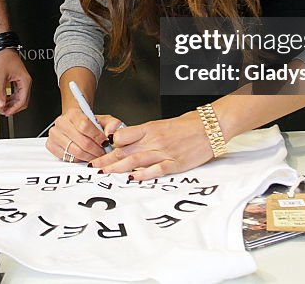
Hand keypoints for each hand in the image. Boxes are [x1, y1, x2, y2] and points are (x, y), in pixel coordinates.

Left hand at [0, 48, 31, 115]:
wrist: (3, 50)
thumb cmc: (4, 59)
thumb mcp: (1, 78)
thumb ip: (1, 93)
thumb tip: (1, 104)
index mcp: (25, 81)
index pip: (22, 100)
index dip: (14, 109)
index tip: (7, 113)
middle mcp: (26, 82)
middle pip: (23, 101)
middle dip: (13, 108)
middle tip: (4, 112)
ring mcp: (22, 81)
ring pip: (19, 98)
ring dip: (11, 104)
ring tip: (2, 108)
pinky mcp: (18, 80)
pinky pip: (16, 93)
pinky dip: (11, 98)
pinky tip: (4, 101)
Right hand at [47, 107, 122, 162]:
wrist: (75, 124)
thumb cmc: (88, 123)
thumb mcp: (103, 120)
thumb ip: (112, 124)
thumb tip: (111, 133)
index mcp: (73, 113)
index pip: (85, 126)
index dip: (97, 136)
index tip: (105, 142)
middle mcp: (61, 122)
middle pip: (81, 141)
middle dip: (96, 150)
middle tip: (102, 153)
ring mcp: (54, 134)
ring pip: (75, 151)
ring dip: (89, 157)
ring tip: (95, 155)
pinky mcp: (51, 145)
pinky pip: (67, 158)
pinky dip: (78, 160)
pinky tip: (84, 156)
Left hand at [88, 111, 214, 179]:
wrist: (211, 126)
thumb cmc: (188, 125)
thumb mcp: (162, 125)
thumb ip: (146, 135)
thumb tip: (128, 143)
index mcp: (150, 128)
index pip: (123, 135)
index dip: (110, 144)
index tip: (99, 150)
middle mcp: (154, 140)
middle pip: (125, 150)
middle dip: (107, 159)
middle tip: (94, 166)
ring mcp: (164, 152)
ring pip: (135, 160)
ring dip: (118, 168)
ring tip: (105, 173)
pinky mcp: (175, 163)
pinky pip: (156, 170)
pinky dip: (143, 175)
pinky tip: (133, 178)